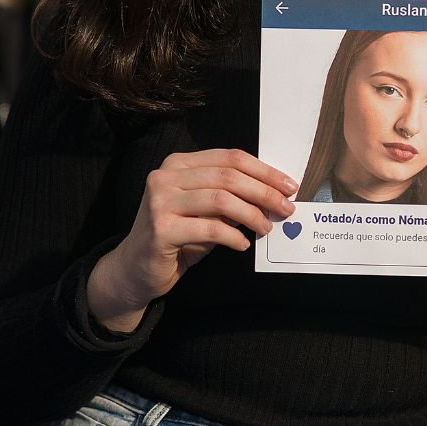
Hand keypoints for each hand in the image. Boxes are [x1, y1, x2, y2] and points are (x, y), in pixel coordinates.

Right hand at [87, 149, 296, 332]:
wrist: (137, 268)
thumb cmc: (179, 236)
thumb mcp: (206, 211)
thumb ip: (230, 197)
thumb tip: (273, 195)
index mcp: (179, 164)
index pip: (230, 157)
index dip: (264, 171)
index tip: (289, 186)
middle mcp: (166, 176)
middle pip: (228, 176)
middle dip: (264, 192)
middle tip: (286, 208)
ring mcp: (160, 201)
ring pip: (221, 199)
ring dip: (251, 214)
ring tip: (265, 228)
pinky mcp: (161, 228)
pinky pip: (210, 228)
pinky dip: (233, 236)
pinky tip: (242, 244)